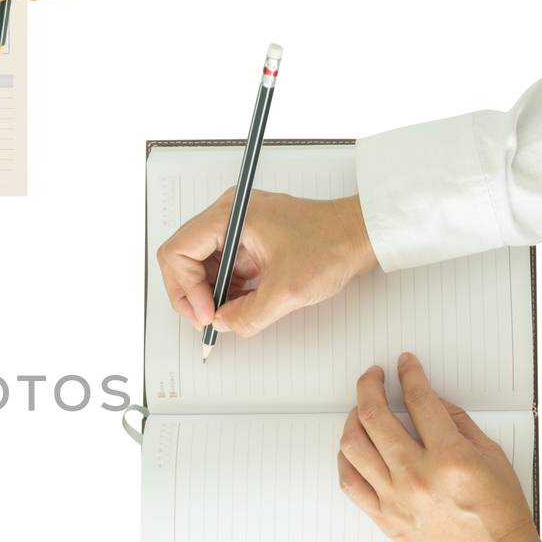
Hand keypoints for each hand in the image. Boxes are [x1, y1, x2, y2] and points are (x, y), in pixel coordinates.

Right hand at [156, 189, 377, 338]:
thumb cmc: (332, 244)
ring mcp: (237, 229)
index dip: (185, 289)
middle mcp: (227, 217)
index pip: (177, 253)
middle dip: (192, 295)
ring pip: (201, 267)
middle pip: (184, 260)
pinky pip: (223, 268)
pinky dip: (227, 291)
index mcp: (228, 216)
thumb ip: (247, 315)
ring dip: (210, 295)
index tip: (206, 314)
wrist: (363, 235)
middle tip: (209, 321)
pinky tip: (242, 305)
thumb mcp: (286, 291)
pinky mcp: (249, 241)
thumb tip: (222, 324)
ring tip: (228, 315)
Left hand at [337, 353, 541, 541]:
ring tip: (362, 410)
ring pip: (353, 446)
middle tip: (372, 376)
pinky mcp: (383, 518)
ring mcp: (394, 499)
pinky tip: (352, 446)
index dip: (409, 375)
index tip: (404, 364)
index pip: (419, 402)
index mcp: (450, 459)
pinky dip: (345, 458)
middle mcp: (416, 477)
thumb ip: (459, 424)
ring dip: (352, 419)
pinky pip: (349, 481)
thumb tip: (431, 401)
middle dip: (369, 386)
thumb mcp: (493, 458)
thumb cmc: (501, 516)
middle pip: (374, 417)